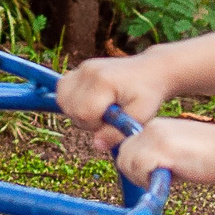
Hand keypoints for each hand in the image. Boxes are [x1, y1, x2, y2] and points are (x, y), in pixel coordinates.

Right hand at [57, 53, 171, 150]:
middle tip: (108, 117)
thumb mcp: (140, 116)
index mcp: (104, 82)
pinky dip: (71, 101)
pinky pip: (62, 90)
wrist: (152, 70)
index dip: (95, 125)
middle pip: (71, 108)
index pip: (83, 113)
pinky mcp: (80, 69)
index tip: (112, 121)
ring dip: (77, 111)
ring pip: (63, 100)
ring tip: (99, 110)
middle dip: (86, 120)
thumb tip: (96, 146)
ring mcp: (82, 68)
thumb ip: (117, 133)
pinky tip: (89, 103)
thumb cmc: (148, 94)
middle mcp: (88, 71)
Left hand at [114, 117, 214, 188]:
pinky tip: (170, 179)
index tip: (150, 176)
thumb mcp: (177, 150)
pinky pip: (140, 168)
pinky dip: (150, 180)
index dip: (136, 166)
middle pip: (123, 156)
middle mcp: (152, 129)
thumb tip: (144, 174)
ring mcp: (155, 138)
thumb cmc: (209, 156)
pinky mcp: (162, 149)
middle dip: (135, 173)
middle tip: (156, 180)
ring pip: (128, 162)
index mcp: (155, 127)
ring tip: (166, 179)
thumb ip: (159, 156)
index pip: (128, 148)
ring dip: (142, 178)